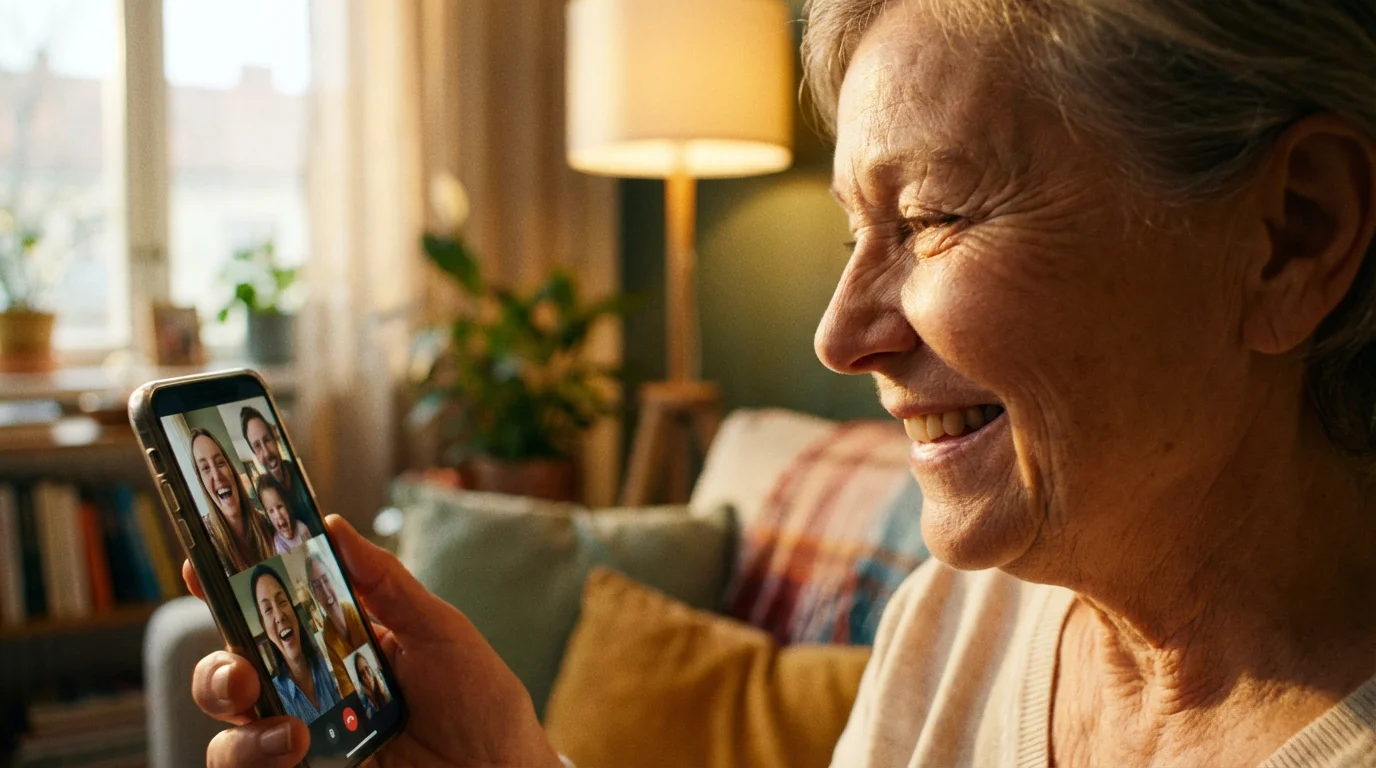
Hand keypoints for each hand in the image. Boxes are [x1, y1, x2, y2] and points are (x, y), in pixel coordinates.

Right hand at [185, 515, 562, 767]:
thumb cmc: (480, 701)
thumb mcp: (439, 630)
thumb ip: (384, 583)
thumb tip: (332, 525)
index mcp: (337, 642)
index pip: (271, 613)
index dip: (227, 588)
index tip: (199, 563)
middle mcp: (312, 690)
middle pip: (232, 672)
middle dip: (218, 669)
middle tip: (244, 671)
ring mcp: (306, 741)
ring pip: (231, 734)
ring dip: (241, 731)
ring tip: (289, 736)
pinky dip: (258, 759)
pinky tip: (296, 752)